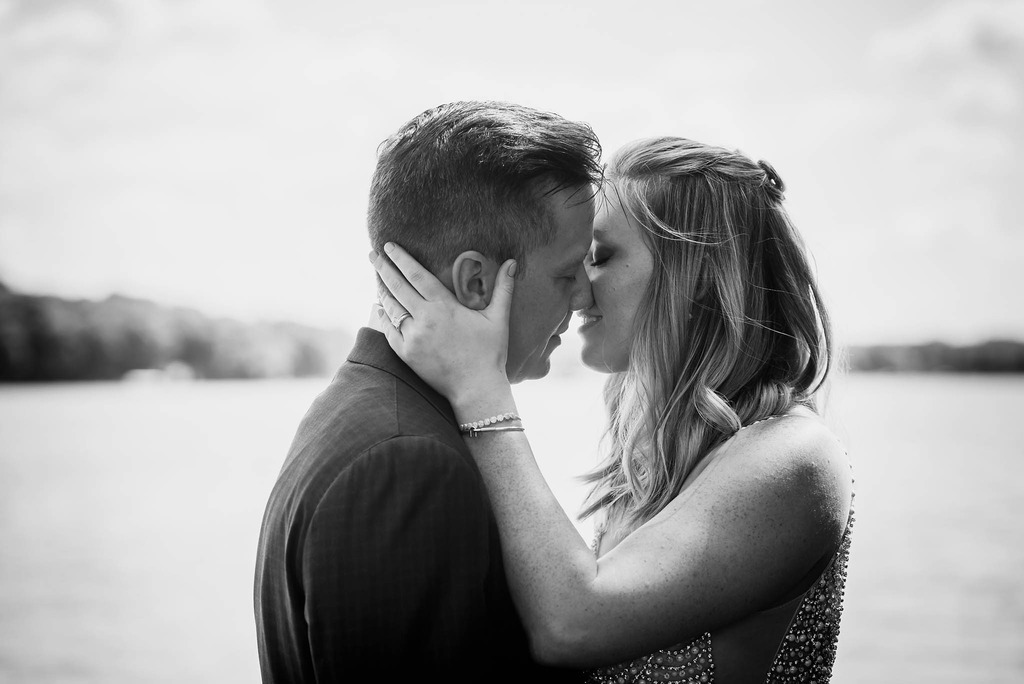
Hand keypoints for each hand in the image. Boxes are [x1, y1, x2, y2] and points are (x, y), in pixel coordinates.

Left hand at [370, 242, 517, 412]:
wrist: (476, 389)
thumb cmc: (490, 353)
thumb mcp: (498, 319)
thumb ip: (503, 288)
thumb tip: (512, 262)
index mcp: (444, 306)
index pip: (416, 275)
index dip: (401, 258)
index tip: (389, 246)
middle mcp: (425, 319)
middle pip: (397, 287)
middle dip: (383, 268)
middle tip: (372, 254)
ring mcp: (413, 337)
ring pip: (391, 307)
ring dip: (382, 290)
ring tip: (376, 276)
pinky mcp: (406, 354)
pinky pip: (389, 330)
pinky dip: (383, 316)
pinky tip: (380, 306)